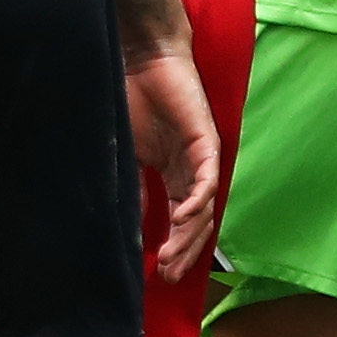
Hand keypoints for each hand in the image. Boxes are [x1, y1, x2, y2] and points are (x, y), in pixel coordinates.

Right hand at [123, 45, 221, 279]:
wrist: (143, 60)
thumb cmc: (133, 100)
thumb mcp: (129, 155)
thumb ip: (134, 190)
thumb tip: (131, 228)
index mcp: (174, 173)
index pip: (180, 220)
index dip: (173, 247)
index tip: (159, 274)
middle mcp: (193, 170)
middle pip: (197, 221)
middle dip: (184, 251)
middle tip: (169, 277)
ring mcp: (202, 157)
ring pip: (205, 207)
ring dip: (189, 235)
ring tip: (171, 257)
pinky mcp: (207, 142)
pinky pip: (208, 180)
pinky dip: (196, 202)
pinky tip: (180, 221)